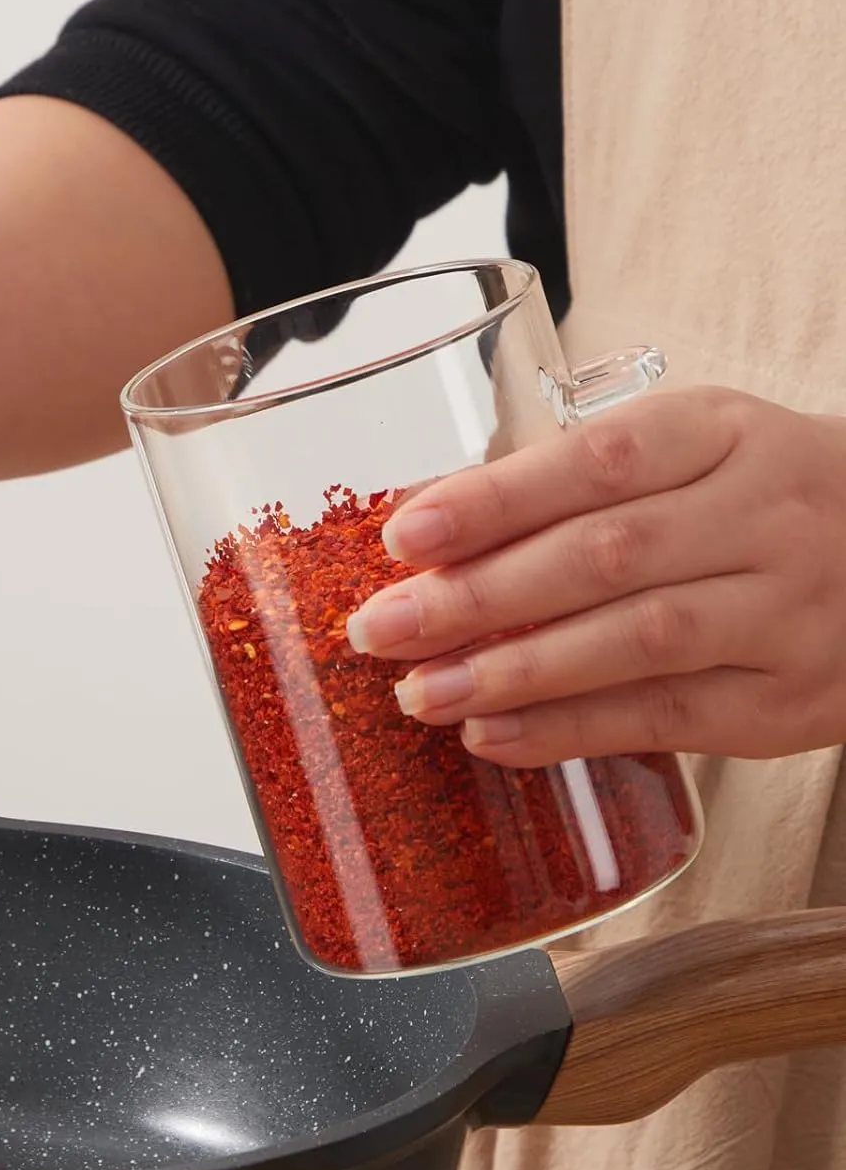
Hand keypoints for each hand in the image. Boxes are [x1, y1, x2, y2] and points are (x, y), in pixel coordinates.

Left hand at [343, 386, 845, 765]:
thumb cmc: (753, 501)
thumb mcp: (688, 455)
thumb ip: (573, 484)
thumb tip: (426, 528)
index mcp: (724, 434)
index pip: (599, 459)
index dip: (495, 500)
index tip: (404, 535)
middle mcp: (765, 516)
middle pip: (604, 555)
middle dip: (477, 596)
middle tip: (380, 630)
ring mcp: (786, 610)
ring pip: (634, 640)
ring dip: (511, 672)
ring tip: (419, 694)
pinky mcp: (788, 699)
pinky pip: (666, 716)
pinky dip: (568, 729)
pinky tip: (492, 736)